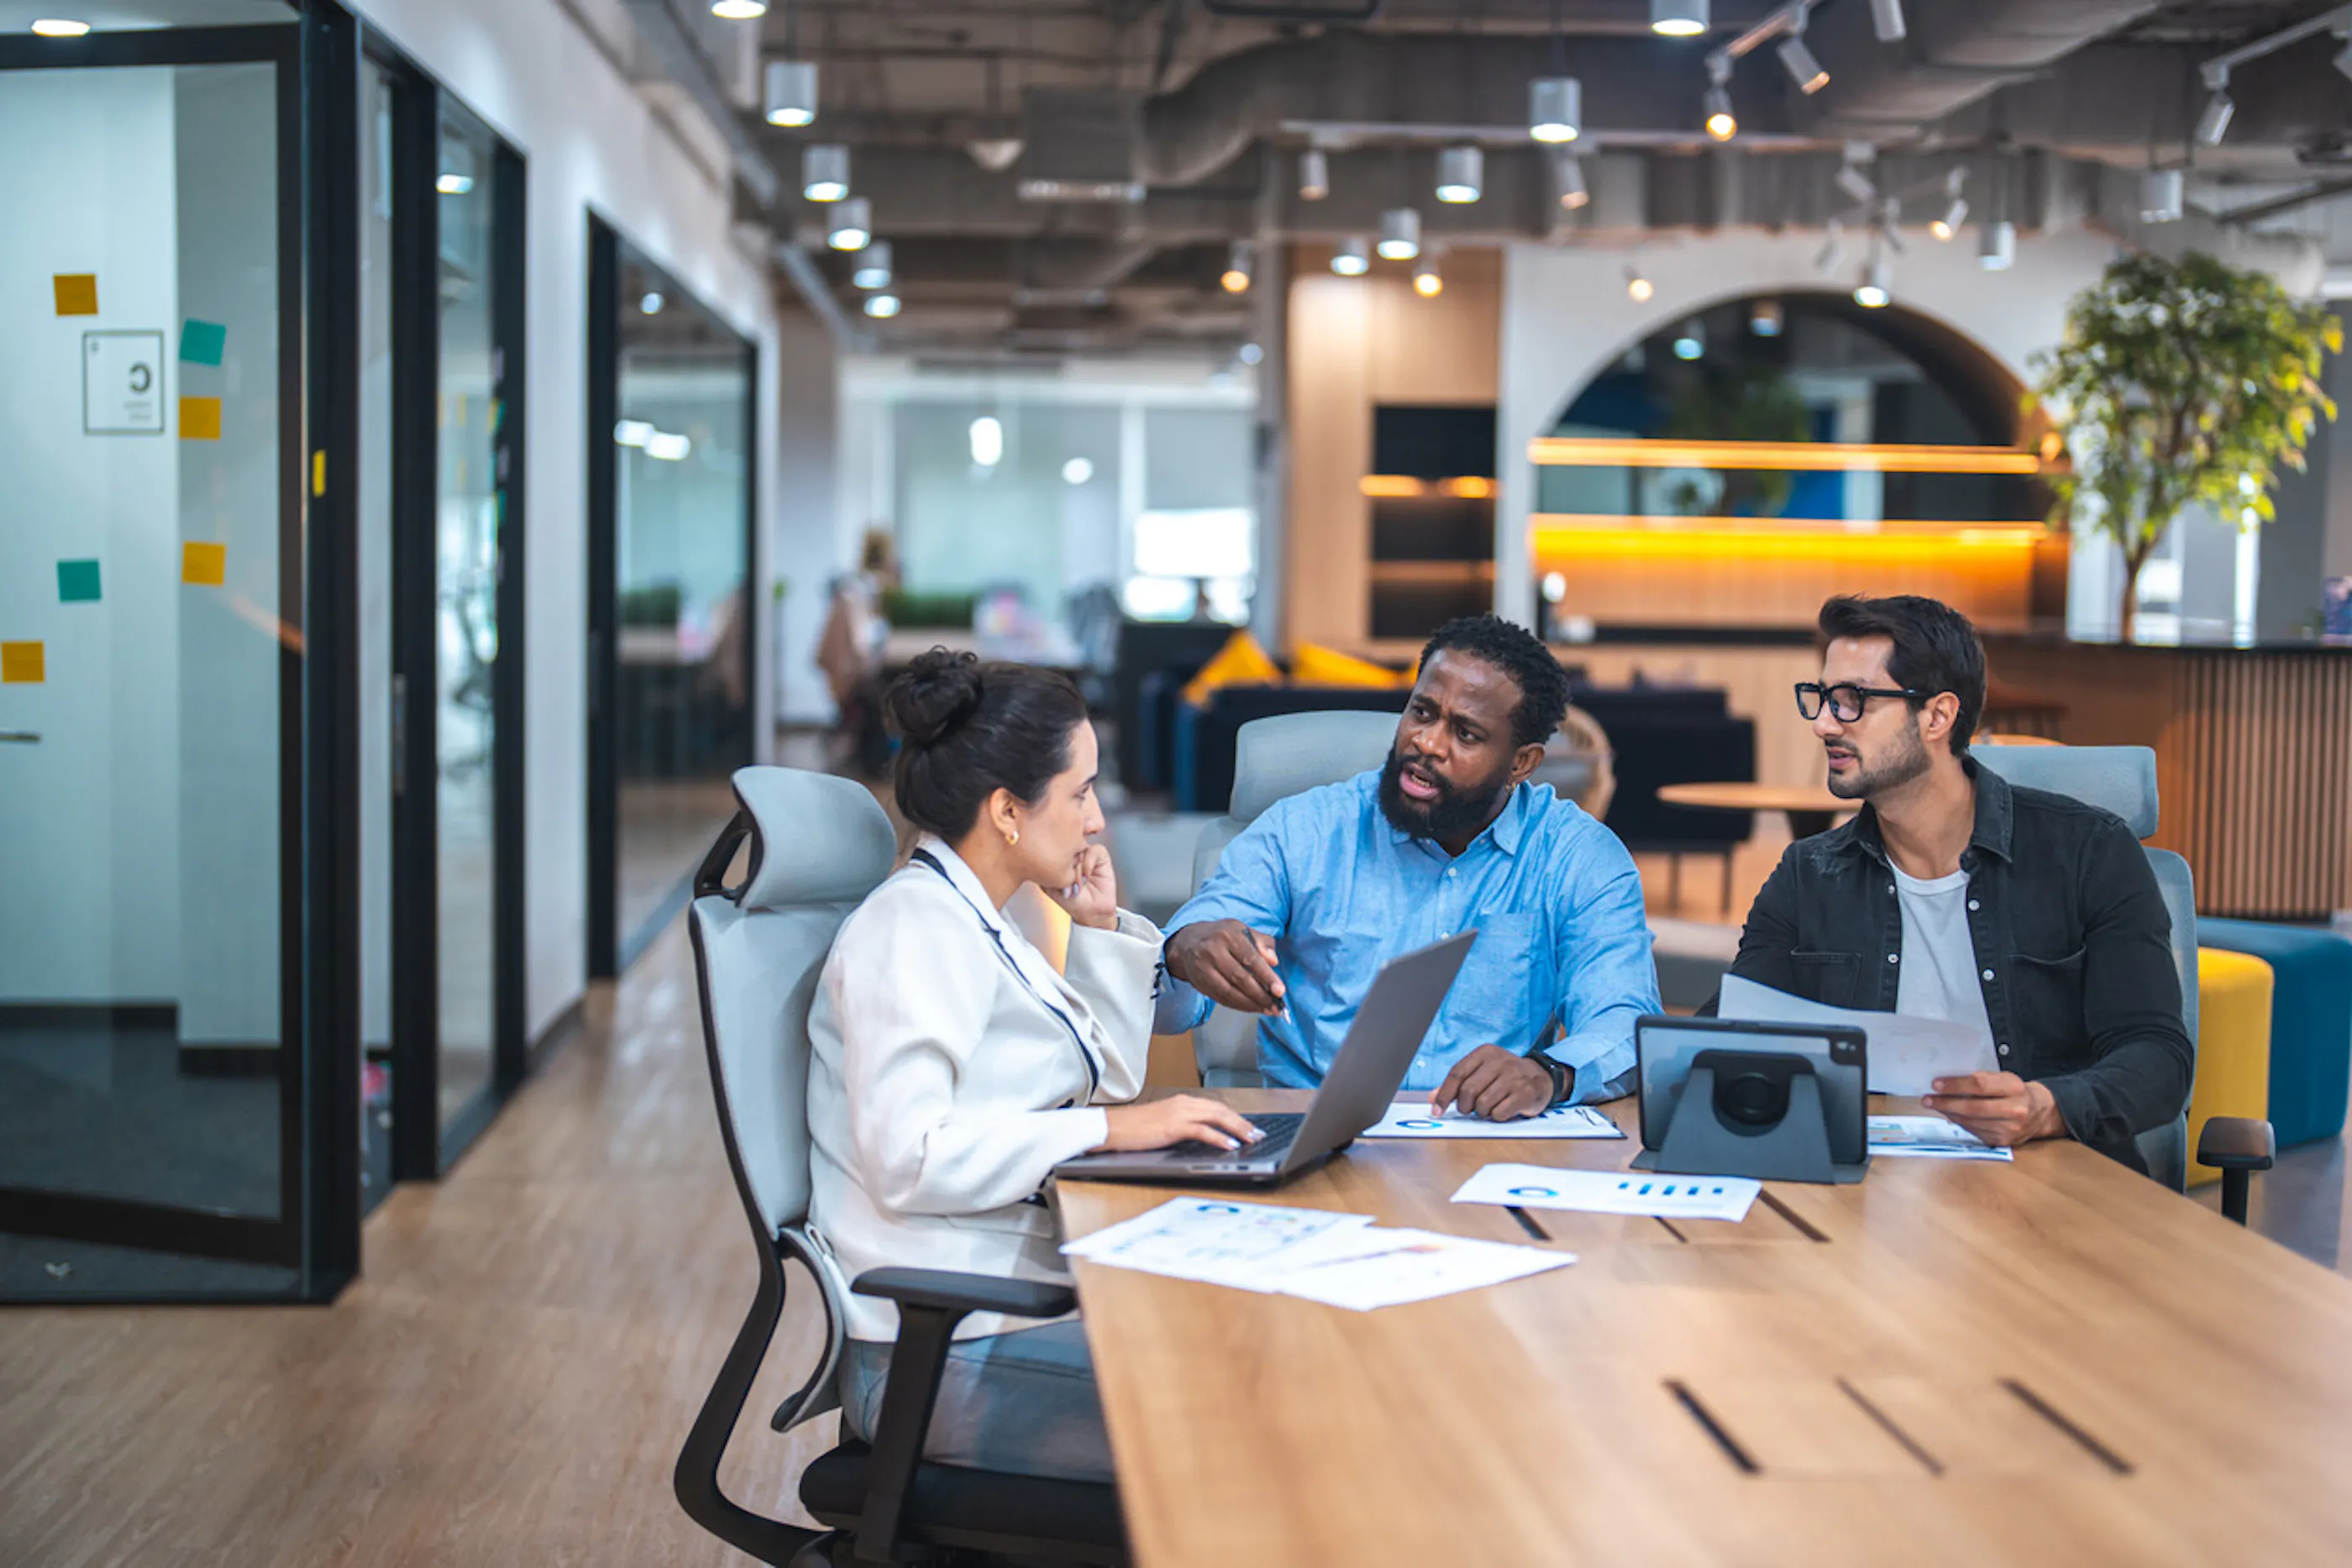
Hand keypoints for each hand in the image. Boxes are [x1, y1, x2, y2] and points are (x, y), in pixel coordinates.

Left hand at [1043, 843, 1118, 930]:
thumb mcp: (1048, 884)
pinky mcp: (1101, 857)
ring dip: (1077, 865)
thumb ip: (1045, 867)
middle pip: (1068, 839)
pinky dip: (1089, 862)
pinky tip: (1087, 876)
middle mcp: (1072, 851)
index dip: (1052, 848)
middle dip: (1066, 857)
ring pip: (1080, 845)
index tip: (1051, 865)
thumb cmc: (1069, 899)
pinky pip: (1094, 850)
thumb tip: (1046, 851)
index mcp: (1057, 855)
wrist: (1088, 911)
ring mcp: (1086, 852)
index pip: (1053, 840)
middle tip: (1066, 877)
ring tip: (1076, 881)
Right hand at [1095, 1094, 1264, 1152]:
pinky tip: (1231, 1145)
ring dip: (1238, 1128)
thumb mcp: (1163, 1125)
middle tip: (1258, 1133)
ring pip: (1217, 1117)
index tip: (1250, 1127)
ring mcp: (1179, 1113)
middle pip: (1222, 1110)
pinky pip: (1203, 1130)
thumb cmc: (1132, 1129)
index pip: (1216, 1107)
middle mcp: (1184, 1103)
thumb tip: (1202, 1138)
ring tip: (1252, 1139)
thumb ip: (1182, 1127)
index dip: (1235, 1117)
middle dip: (1243, 1122)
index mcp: (1182, 1102)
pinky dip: (1220, 1137)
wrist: (1111, 1127)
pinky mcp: (1173, 1126)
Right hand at [1165, 919, 1285, 1015]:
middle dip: (1261, 995)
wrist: (1188, 942)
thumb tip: (1274, 961)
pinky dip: (1237, 1006)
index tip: (1279, 991)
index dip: (1267, 977)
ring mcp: (1203, 968)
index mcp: (1229, 935)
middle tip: (1276, 1006)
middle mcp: (1213, 951)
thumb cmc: (1222, 936)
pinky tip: (1250, 1007)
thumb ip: (1263, 943)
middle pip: (1240, 978)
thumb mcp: (1243, 930)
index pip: (1251, 958)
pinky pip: (1220, 998)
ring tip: (1266, 1009)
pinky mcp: (1199, 982)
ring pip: (1229, 992)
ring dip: (1250, 1004)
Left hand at [1431, 1044, 1556, 1121]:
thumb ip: (1457, 1084)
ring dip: (1482, 1112)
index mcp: (1485, 1052)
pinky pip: (1499, 1113)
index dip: (1444, 1094)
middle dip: (1464, 1106)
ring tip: (1488, 1108)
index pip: (1457, 1073)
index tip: (1437, 1110)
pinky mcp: (1525, 1093)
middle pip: (1468, 1091)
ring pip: (1483, 1104)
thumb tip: (1433, 1098)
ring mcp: (1514, 1076)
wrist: (1541, 1077)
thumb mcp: (1481, 1072)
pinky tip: (1502, 1110)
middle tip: (1469, 1109)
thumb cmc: (1505, 1076)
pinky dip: (1496, 1116)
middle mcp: (1499, 1061)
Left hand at [1921, 1071, 2063, 1146]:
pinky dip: (1959, 1122)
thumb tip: (1948, 1084)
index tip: (1935, 1084)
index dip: (1955, 1085)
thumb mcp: (2003, 1078)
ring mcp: (2009, 1129)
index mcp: (2015, 1088)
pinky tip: (1950, 1115)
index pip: (1980, 1085)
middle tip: (1927, 1099)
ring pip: (1971, 1122)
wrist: (2040, 1113)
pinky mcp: (2003, 1142)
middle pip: (1973, 1108)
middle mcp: (2015, 1110)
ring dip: (1948, 1113)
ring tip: (1934, 1105)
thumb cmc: (2015, 1091)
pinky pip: (1974, 1131)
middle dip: (1946, 1103)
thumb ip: (1981, 1080)